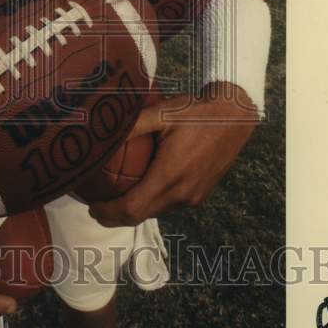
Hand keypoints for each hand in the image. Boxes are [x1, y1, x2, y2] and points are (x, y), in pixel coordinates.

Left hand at [88, 84, 258, 226]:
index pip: (131, 209)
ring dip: (135, 208)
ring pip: (156, 211)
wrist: (236, 115)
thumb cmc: (196, 111)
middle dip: (116, 215)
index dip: (108, 213)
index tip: (92, 206)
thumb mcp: (161, 113)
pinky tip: (143, 185)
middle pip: (141, 215)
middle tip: (97, 203)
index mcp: (169, 177)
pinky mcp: (202, 194)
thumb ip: (132, 126)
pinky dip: (152, 201)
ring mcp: (194, 197)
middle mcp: (182, 194)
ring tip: (116, 193)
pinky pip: (170, 204)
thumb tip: (101, 133)